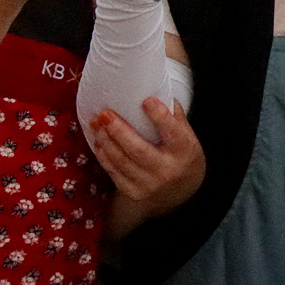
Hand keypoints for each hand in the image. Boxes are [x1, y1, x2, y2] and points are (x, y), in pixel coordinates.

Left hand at [93, 98, 205, 222]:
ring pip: (121, 162)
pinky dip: (104, 156)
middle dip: (119, 130)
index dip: (159, 116)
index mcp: (185, 151)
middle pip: (138, 150)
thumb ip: (174, 117)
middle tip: (105, 114)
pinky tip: (99, 141)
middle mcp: (168, 170)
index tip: (146, 100)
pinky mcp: (134, 193)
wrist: (182, 193)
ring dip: (106, 141)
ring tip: (97, 124)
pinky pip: (114, 173)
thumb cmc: (183, 156)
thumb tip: (158, 90)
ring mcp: (149, 185)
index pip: (173, 132)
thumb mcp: (188, 137)